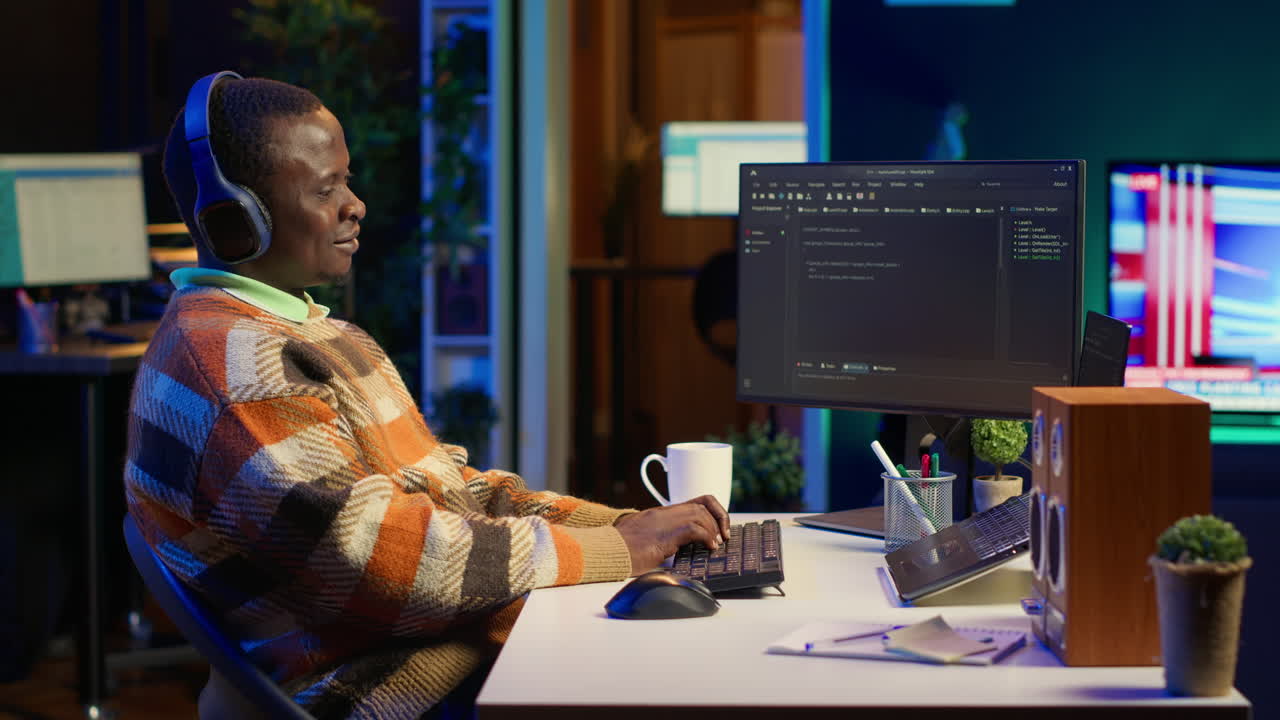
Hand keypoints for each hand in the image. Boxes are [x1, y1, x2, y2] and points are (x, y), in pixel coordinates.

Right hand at [614, 495, 730, 573]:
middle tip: (722, 538)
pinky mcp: (666, 533)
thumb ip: (660, 541)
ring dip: (714, 529)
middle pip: (703, 504)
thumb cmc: (620, 551)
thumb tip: (672, 554)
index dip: (712, 512)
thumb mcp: (643, 541)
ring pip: (701, 513)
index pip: (695, 502)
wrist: (607, 551)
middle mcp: (664, 513)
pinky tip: (708, 548)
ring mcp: (665, 521)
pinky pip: (695, 528)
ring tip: (715, 545)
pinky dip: (707, 537)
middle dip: (719, 520)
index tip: (718, 529)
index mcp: (660, 514)